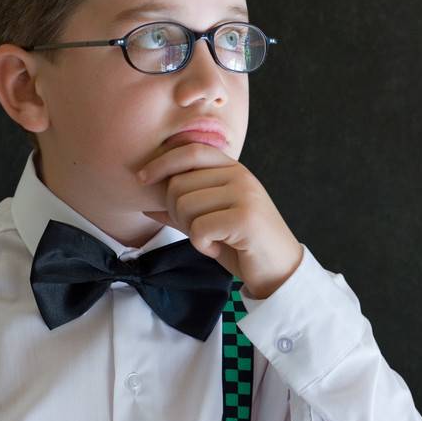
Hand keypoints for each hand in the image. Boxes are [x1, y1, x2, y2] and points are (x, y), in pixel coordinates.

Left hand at [135, 144, 303, 298]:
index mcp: (232, 169)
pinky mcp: (245, 218)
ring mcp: (244, 195)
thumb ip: (183, 209)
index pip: (191, 151)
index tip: (142, 179)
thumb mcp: (210, 220)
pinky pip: (199, 229)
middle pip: (180, 184)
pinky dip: (201, 245)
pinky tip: (216, 248)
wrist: (279, 269)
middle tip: (195, 230)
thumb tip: (146, 206)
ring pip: (186, 206)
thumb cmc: (242, 243)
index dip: (162, 162)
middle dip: (176, 212)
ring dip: (190, 230)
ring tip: (210, 239)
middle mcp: (240, 176)